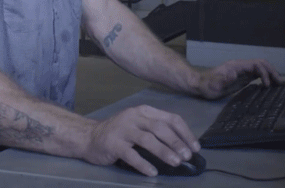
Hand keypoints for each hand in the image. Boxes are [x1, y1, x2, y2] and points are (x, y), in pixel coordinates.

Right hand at [82, 105, 199, 176]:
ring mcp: (123, 129)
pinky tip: (153, 172)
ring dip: (164, 151)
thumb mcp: (139, 125)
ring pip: (147, 139)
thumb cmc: (119, 133)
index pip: (171, 118)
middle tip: (187, 156)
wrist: (89, 136)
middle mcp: (134, 117)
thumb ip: (156, 130)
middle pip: (160, 128)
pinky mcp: (113, 144)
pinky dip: (143, 164)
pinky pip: (131, 155)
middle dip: (177, 142)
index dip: (185, 133)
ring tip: (176, 162)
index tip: (195, 147)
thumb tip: (182, 146)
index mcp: (144, 111)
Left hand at [194, 59, 280, 99]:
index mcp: (237, 66)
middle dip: (272, 71)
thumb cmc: (207, 85)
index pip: (256, 65)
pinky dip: (265, 77)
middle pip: (260, 64)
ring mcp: (242, 71)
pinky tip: (270, 85)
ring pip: (260, 68)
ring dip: (270, 74)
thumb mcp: (214, 84)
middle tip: (280, 82)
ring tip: (279, 83)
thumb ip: (224, 79)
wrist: (200, 85)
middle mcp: (241, 66)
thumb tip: (234, 75)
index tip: (267, 85)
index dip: (264, 73)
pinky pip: (256, 74)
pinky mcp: (242, 77)